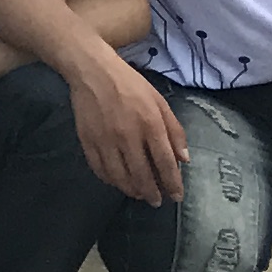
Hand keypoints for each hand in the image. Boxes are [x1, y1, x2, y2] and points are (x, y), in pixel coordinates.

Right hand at [69, 54, 185, 204]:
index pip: (165, 163)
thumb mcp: (160, 102)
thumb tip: (184, 160)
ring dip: (131, 190)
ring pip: (120, 176)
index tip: (176, 196)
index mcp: (150, 125)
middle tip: (156, 201)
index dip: (172, 183)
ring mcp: (105, 140)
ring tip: (138, 194)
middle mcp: (128, 136)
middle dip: (152, 192)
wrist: (92, 70)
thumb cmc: (131, 84)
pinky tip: (116, 181)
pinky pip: (99, 168)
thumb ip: (174, 131)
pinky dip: (109, 180)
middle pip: (142, 175)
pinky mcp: (87, 140)